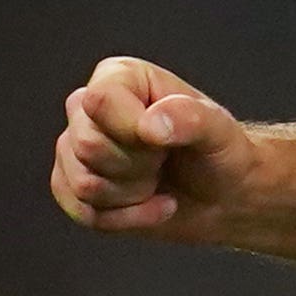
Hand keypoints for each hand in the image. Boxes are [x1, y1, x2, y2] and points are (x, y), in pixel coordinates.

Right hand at [50, 56, 255, 242]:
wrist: (222, 195)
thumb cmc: (219, 153)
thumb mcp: (219, 131)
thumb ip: (190, 118)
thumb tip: (150, 125)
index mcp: (120, 77)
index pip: (99, 101)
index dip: (131, 131)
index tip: (165, 140)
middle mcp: (90, 108)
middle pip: (88, 146)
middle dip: (137, 167)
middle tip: (165, 159)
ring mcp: (75, 148)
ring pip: (84, 184)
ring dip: (133, 195)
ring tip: (157, 179)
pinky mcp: (73, 185)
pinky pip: (81, 212)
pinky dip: (125, 218)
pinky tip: (150, 206)